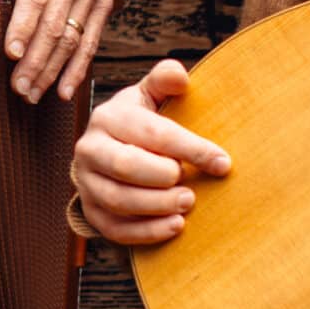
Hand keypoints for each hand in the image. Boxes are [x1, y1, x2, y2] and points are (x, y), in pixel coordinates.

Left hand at [0, 0, 113, 103]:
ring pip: (73, 39)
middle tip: (18, 87)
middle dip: (36, 60)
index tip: (11, 54)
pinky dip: (78, 69)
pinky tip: (63, 91)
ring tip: (32, 93)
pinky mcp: (103, 5)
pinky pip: (91, 41)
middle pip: (55, 25)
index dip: (24, 26)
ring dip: (53, 70)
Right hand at [70, 59, 230, 246]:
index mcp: (109, 117)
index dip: (190, 148)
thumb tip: (181, 76)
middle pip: (126, 166)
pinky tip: (175, 226)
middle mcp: (89, 148)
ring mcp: (86, 182)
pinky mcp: (90, 210)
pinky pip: (114, 228)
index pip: (151, 132)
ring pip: (118, 199)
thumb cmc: (139, 123)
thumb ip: (164, 80)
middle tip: (194, 189)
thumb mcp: (148, 96)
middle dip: (165, 179)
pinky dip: (147, 232)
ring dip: (157, 206)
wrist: (107, 151)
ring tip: (187, 204)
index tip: (223, 162)